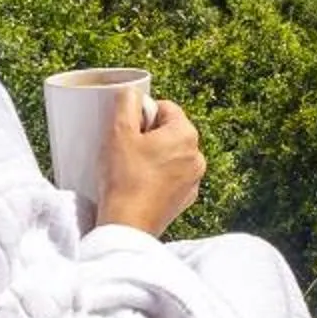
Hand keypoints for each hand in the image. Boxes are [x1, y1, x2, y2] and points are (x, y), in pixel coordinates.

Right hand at [96, 96, 203, 236]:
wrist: (127, 225)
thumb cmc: (124, 178)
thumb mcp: (119, 132)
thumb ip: (126, 103)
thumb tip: (132, 92)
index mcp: (186, 134)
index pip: (166, 108)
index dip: (143, 114)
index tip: (128, 129)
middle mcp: (197, 156)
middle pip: (170, 131)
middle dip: (149, 135)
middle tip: (126, 148)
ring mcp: (194, 180)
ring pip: (171, 155)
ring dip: (153, 156)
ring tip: (131, 168)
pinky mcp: (185, 199)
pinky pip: (171, 177)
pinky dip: (157, 177)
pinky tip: (138, 185)